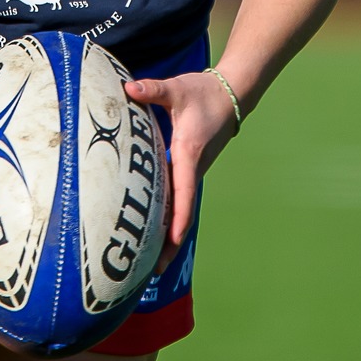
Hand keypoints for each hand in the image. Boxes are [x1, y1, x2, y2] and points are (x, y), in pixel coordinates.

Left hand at [124, 69, 239, 271]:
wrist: (232, 94)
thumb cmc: (203, 92)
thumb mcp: (177, 89)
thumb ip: (152, 91)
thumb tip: (129, 88)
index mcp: (189, 153)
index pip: (183, 193)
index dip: (176, 220)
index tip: (169, 244)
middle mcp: (194, 168)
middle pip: (181, 212)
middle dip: (169, 242)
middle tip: (153, 271)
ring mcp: (195, 170)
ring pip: (181, 208)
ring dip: (169, 234)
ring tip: (153, 262)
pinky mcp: (191, 168)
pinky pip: (180, 198)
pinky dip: (170, 217)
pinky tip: (157, 231)